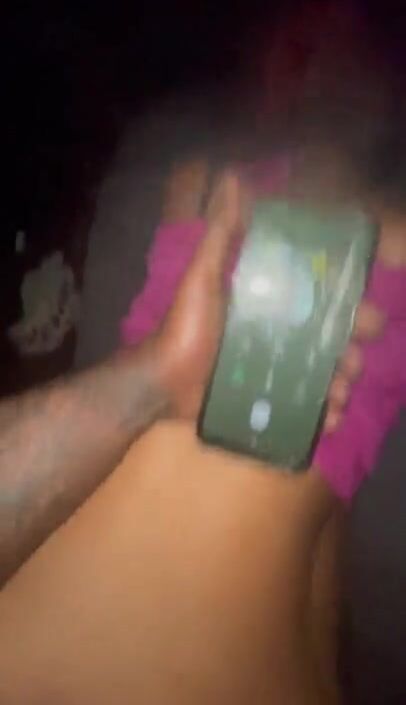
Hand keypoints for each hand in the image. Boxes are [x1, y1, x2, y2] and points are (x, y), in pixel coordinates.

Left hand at [154, 172, 383, 426]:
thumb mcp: (203, 277)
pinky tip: (328, 419)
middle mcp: (279, 335)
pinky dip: (322, 415)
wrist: (162, 381)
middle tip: (352, 362)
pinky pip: (304, 408)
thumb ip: (222, 234)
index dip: (349, 308)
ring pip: (323, 376)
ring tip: (339, 395)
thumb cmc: (184, 328)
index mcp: (272, 304)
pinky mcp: (268, 400)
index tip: (365, 316)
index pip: (322, 302)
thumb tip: (233, 177)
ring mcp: (275, 370)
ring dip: (340, 385)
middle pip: (330, 341)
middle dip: (350, 350)